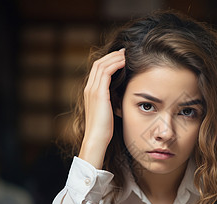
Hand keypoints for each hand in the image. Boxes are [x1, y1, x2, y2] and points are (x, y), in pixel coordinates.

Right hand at [79, 49, 125, 168]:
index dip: (109, 61)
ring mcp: (92, 90)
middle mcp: (89, 88)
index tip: (121, 57)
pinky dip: (115, 65)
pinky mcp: (99, 94)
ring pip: (102, 65)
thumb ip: (111, 100)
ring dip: (115, 58)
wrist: (97, 139)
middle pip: (99, 63)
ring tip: (127, 55)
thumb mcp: (108, 110)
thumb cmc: (104, 129)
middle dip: (112, 56)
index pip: (97, 69)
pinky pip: (106, 72)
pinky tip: (125, 63)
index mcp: (90, 92)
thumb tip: (122, 94)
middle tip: (125, 52)